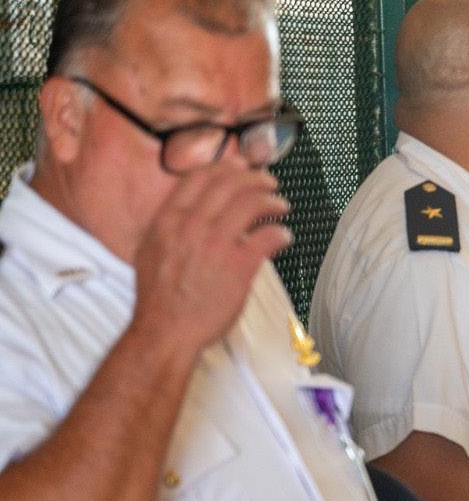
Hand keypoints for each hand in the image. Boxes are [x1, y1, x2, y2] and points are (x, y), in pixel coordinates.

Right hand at [130, 157, 290, 356]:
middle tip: (268, 184)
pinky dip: (280, 232)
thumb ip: (172, 227)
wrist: (164, 331)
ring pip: (251, 203)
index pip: (199, 177)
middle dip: (254, 179)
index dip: (225, 169)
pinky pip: (268, 237)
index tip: (240, 170)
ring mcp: (215, 244)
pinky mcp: (238, 266)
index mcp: (168, 220)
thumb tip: (195, 212)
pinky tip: (284, 236)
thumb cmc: (160, 298)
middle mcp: (191, 226)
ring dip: (272, 200)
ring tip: (280, 206)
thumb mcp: (152, 251)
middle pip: (229, 184)